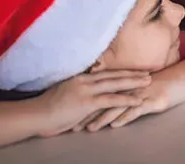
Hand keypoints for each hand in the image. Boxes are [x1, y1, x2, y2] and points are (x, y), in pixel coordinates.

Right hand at [32, 70, 150, 137]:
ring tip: (148, 82)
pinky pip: (111, 100)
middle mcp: (86, 80)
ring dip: (134, 83)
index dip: (122, 70)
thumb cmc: (47, 108)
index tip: (135, 69)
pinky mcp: (87, 102)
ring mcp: (87, 90)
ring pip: (116, 84)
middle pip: (114, 74)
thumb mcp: (65, 92)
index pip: (106, 72)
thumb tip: (88, 90)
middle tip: (148, 71)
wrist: (36, 115)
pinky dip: (126, 99)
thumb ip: (78, 89)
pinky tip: (138, 100)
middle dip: (133, 73)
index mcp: (81, 77)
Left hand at [84, 69, 184, 131]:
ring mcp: (142, 94)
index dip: (87, 106)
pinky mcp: (153, 101)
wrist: (184, 78)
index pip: (103, 95)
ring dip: (103, 118)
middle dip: (89, 114)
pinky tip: (115, 125)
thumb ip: (127, 92)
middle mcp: (131, 88)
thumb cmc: (164, 83)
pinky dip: (125, 117)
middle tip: (74, 126)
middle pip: (106, 101)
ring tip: (89, 129)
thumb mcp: (142, 87)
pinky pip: (137, 110)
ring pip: (118, 107)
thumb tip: (112, 102)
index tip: (72, 116)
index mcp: (126, 84)